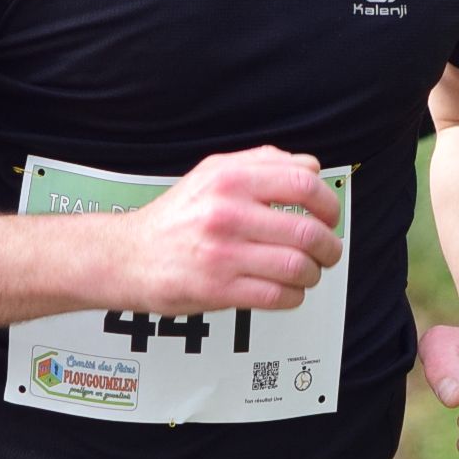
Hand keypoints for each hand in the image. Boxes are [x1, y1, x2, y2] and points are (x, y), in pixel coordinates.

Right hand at [112, 148, 343, 313]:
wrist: (128, 256)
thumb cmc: (174, 217)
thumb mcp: (211, 172)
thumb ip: (261, 163)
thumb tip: (309, 168)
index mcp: (230, 179)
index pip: (303, 183)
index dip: (329, 202)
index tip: (329, 215)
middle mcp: (227, 213)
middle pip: (307, 231)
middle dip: (329, 246)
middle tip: (328, 251)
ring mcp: (223, 253)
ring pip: (298, 267)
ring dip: (313, 274)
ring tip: (306, 272)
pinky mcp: (218, 289)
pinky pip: (278, 296)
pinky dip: (294, 296)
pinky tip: (286, 290)